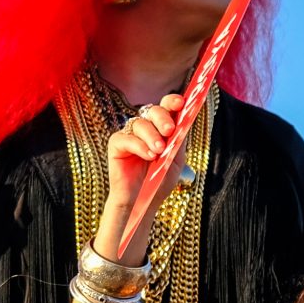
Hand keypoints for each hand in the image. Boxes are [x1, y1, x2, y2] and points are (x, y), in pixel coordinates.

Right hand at [95, 93, 184, 257]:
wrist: (144, 201)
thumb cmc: (159, 180)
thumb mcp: (176, 157)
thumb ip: (180, 138)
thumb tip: (187, 117)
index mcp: (160, 128)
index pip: (166, 107)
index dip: (172, 101)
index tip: (180, 103)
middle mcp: (145, 128)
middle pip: (152, 110)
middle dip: (162, 117)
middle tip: (169, 130)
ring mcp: (130, 134)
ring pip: (140, 123)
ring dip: (151, 136)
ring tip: (159, 152)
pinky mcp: (116, 144)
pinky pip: (126, 138)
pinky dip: (139, 145)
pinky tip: (148, 156)